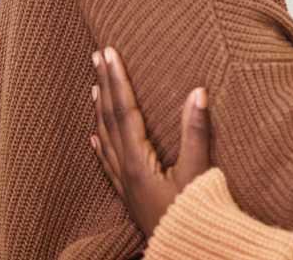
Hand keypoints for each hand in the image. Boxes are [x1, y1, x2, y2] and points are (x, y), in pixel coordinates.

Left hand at [91, 46, 210, 237]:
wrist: (187, 250)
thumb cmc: (195, 213)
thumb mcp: (199, 171)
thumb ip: (196, 131)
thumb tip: (198, 91)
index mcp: (139, 160)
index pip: (125, 109)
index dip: (118, 78)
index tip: (109, 52)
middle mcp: (126, 169)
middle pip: (109, 118)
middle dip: (104, 85)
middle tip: (96, 56)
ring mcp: (125, 183)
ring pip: (105, 138)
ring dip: (100, 109)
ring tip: (94, 86)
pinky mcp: (129, 195)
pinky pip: (107, 163)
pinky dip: (99, 146)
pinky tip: (93, 138)